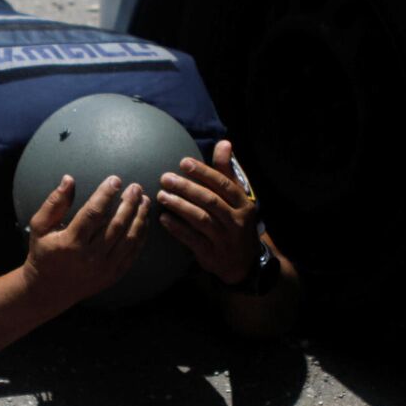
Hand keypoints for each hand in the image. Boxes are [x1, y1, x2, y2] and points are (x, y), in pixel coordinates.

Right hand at [23, 174, 150, 306]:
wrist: (49, 290)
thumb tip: (69, 179)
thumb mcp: (40, 227)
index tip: (115, 180)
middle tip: (136, 187)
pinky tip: (143, 220)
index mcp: (70, 242)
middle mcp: (89, 257)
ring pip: (128, 238)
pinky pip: (133, 253)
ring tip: (144, 200)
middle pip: (116, 225)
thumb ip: (54, 202)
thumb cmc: (43, 253)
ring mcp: (104, 268)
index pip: (93, 213)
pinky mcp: (113, 275)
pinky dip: (141, 235)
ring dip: (139, 217)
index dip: (106, 194)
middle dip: (129, 203)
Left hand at [156, 140, 261, 286]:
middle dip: (186, 188)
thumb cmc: (235, 220)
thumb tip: (224, 143)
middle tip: (165, 178)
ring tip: (162, 196)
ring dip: (179, 206)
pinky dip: (177, 228)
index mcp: (244, 203)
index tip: (183, 162)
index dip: (203, 172)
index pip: (223, 184)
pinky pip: (193, 240)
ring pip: (201, 219)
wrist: (243, 262)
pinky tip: (163, 219)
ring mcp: (225, 239)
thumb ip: (226, 171)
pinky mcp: (212, 255)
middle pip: (210, 201)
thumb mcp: (237, 197)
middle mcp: (237, 221)